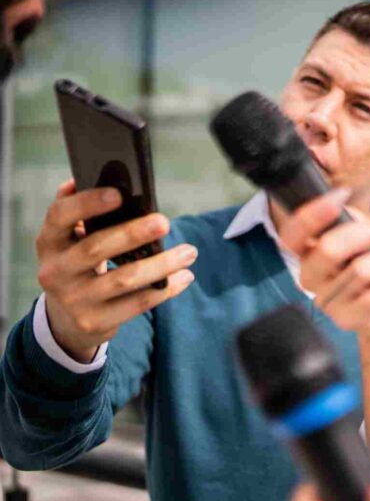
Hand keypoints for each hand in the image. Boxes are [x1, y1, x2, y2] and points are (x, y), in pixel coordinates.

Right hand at [35, 179, 197, 362]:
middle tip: (165, 221)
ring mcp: (73, 300)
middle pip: (96, 249)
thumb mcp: (69, 241)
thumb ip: (77, 213)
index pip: (59, 217)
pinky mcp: (94, 321)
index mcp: (49, 242)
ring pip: (124, 279)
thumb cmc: (78, 264)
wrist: (67, 318)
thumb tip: (82, 178)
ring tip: (189, 252)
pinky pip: (137, 304)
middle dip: (133, 234)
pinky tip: (184, 277)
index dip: (86, 204)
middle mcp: (55, 272)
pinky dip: (165, 290)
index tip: (118, 194)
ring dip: (161, 264)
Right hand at [277, 191, 369, 339]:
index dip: (313, 214)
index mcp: (306, 254)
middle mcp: (309, 279)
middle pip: (328, 250)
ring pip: (361, 271)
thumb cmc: (368, 265)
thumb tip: (354, 217)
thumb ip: (352, 222)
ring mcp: (328, 303)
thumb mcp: (360, 237)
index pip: (293, 234)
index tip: (342, 194)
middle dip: (363, 233)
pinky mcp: (349, 321)